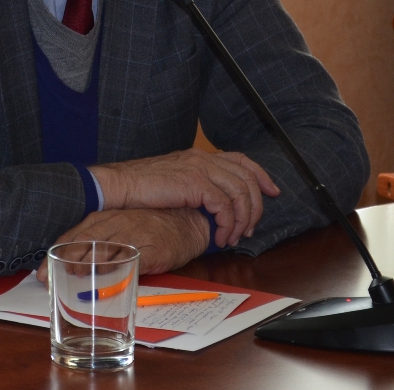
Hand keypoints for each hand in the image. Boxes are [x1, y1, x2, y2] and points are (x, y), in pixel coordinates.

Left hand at [35, 208, 209, 283]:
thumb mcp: (121, 228)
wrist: (187, 221)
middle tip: (48, 277)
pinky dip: (117, 265)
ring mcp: (133, 235)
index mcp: (105, 219)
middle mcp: (116, 224)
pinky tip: (105, 273)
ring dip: (86, 262)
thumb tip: (75, 265)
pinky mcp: (151, 248)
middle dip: (64, 260)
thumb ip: (101, 243)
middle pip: (85, 242)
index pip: (75, 235)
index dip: (57, 253)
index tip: (41, 271)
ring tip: (72, 274)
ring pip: (105, 248)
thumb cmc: (150, 226)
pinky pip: (131, 257)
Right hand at [90, 148, 279, 247]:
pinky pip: (225, 206)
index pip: (240, 159)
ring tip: (233, 237)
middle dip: (256, 206)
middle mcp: (202, 158)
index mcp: (198, 156)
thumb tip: (211, 206)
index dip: (260, 174)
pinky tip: (220, 237)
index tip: (272, 191)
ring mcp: (199, 169)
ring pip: (240, 193)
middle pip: (246, 177)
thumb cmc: (141, 188)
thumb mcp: (173, 181)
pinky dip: (228, 225)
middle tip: (251, 228)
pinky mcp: (195, 183)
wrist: (121, 185)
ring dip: (242, 220)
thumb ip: (194, 186)